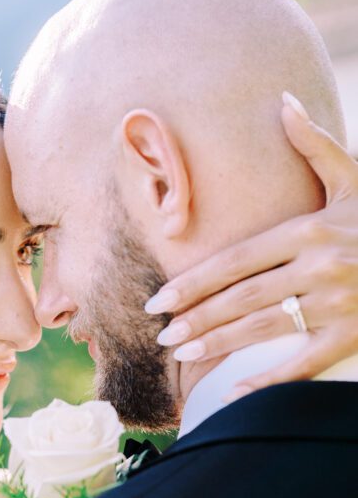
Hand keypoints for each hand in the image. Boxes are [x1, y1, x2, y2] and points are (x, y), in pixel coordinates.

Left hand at [145, 93, 357, 398]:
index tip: (159, 299)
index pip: (237, 260)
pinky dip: (268, 379)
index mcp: (310, 230)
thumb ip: (316, 146)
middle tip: (161, 334)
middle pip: (242, 296)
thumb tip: (282, 104)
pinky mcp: (350, 335)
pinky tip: (235, 393)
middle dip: (197, 317)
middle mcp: (319, 266)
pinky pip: (303, 363)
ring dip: (219, 344)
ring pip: (264, 328)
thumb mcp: (355, 179)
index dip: (194, 281)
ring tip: (183, 353)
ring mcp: (335, 304)